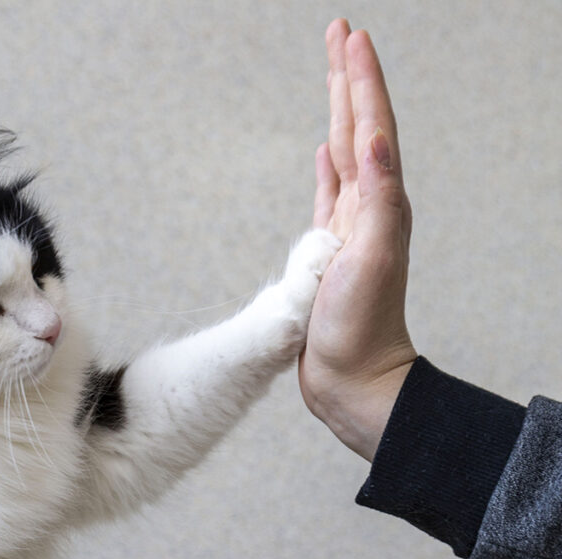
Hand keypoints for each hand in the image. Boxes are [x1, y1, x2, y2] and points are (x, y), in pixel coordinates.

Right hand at [298, 19, 417, 460]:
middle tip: (339, 34)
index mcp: (379, 204)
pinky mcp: (325, 251)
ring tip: (333, 77)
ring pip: (341, 154)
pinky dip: (326, 167)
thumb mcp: (372, 258)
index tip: (349, 37)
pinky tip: (323, 153)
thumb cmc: (360, 329)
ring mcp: (346, 228)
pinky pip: (327, 195)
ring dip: (337, 112)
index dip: (360, 80)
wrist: (352, 379)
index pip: (370, 127)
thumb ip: (375, 198)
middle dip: (348, 79)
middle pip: (356, 128)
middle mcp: (366, 208)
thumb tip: (370, 139)